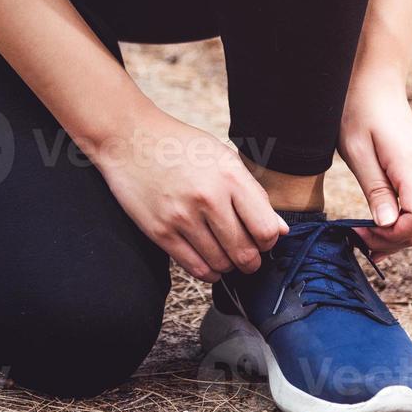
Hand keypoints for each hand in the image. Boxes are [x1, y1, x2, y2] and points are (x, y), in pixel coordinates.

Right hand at [85, 107, 286, 281]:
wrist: (130, 138)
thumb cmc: (182, 147)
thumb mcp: (224, 159)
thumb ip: (254, 194)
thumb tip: (281, 231)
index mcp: (230, 176)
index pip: (265, 229)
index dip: (269, 242)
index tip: (263, 240)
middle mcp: (208, 198)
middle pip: (244, 252)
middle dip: (252, 262)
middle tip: (249, 258)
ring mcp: (182, 217)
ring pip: (221, 263)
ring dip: (229, 266)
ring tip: (227, 257)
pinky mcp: (160, 231)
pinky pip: (194, 267)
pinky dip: (208, 272)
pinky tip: (210, 263)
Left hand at [339, 75, 411, 258]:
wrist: (376, 85)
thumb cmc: (359, 112)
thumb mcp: (357, 152)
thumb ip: (375, 189)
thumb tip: (387, 225)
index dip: (393, 235)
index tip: (361, 230)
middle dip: (390, 240)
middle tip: (355, 235)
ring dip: (394, 234)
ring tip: (362, 232)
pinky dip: (400, 222)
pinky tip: (376, 224)